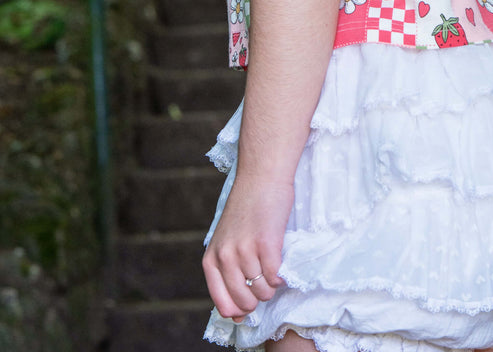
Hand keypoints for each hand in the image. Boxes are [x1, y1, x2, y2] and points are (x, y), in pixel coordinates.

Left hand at [202, 174, 292, 321]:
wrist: (261, 176)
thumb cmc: (247, 208)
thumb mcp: (228, 242)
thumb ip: (228, 274)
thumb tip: (236, 317)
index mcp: (211, 258)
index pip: (222, 304)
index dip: (239, 310)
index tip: (249, 303)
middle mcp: (225, 256)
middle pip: (244, 301)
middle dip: (257, 299)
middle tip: (263, 282)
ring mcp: (245, 250)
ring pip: (262, 291)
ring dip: (271, 286)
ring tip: (272, 268)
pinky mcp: (266, 242)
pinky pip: (274, 277)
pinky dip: (280, 276)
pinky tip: (280, 264)